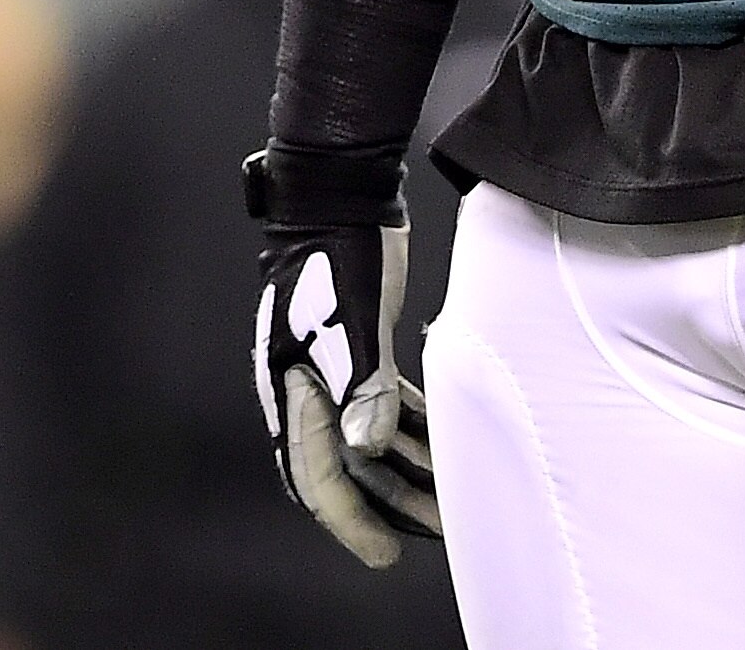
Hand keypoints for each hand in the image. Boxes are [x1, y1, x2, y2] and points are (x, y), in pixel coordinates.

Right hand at [250, 200, 439, 567]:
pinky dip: (412, 426)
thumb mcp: (351, 319)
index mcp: (293, 386)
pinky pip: (386, 402)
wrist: (339, 189)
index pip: (317, 475)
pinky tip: (444, 440)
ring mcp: (335, 365)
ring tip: (451, 496)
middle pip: (349, 464)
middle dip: (391, 502)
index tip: (384, 555)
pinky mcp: (362, 344)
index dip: (351, 521)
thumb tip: (366, 450)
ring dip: (409, 467)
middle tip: (437, 532)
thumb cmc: (337, 249)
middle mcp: (309, 385)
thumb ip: (361, 384)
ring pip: (372, 435)